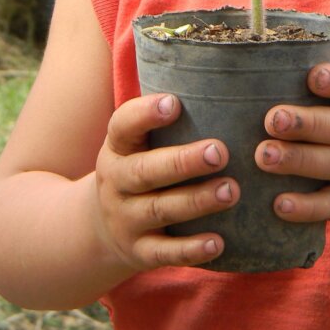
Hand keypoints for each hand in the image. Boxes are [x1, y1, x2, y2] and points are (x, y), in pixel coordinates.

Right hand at [93, 92, 239, 271]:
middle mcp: (116, 183)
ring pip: (159, 210)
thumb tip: (220, 76)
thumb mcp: (137, 143)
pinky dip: (190, 250)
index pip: (123, 126)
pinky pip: (164, 253)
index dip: (146, 114)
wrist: (97, 228)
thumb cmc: (138, 167)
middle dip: (183, 162)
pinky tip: (219, 242)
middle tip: (221, 152)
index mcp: (117, 148)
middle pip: (146, 172)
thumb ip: (164, 119)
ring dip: (196, 202)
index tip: (174, 103)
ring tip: (232, 190)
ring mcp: (125, 220)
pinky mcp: (139, 253)